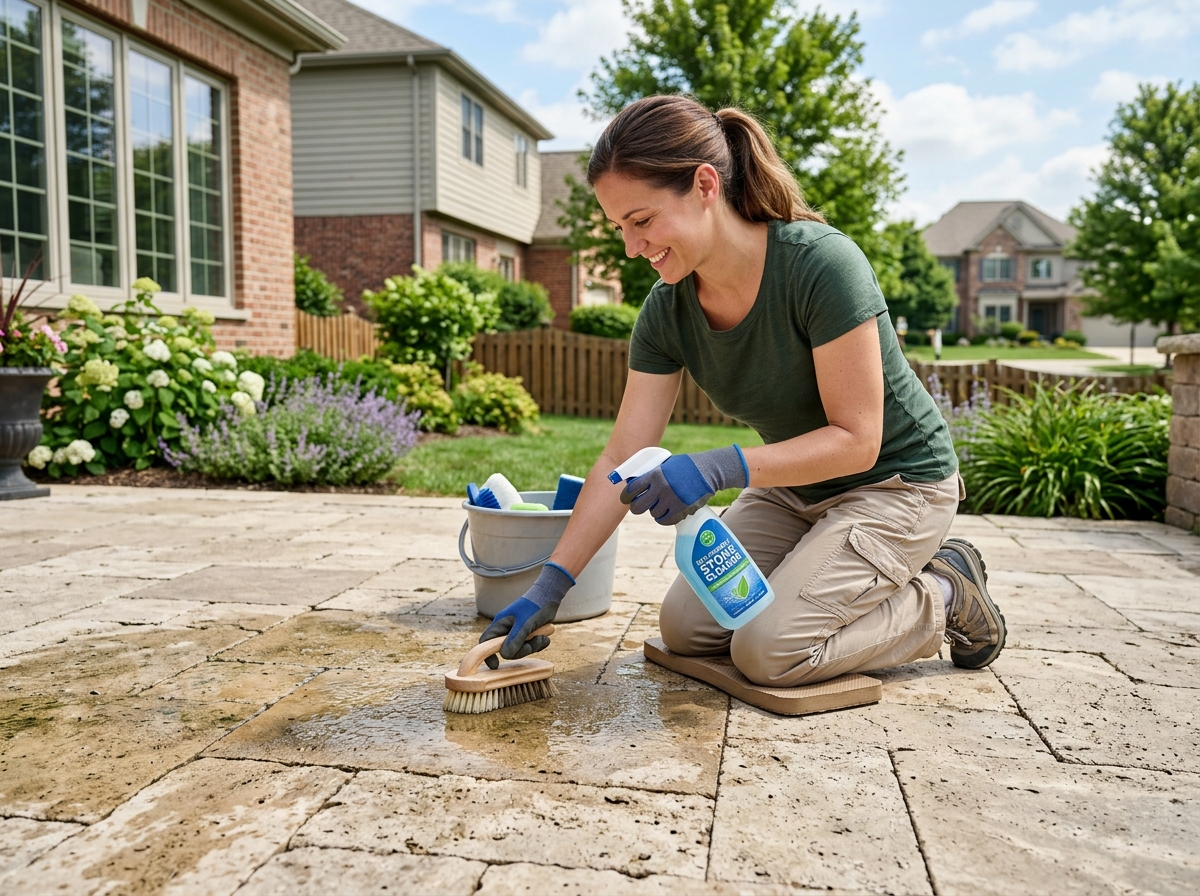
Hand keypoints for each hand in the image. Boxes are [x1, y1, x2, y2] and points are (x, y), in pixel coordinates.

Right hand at [479, 563, 573, 668]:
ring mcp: (517, 631)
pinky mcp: (528, 633)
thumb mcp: (525, 624)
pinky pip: (530, 646)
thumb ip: (515, 640)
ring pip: (520, 649)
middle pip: (506, 650)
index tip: (495, 665)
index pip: (486, 641)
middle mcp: (507, 628)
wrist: (550, 595)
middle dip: (521, 650)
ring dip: (532, 646)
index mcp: (500, 623)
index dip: (487, 654)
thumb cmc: (535, 606)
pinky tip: (545, 637)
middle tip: (532, 643)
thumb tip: (505, 655)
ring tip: (542, 637)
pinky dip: (538, 644)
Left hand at [621, 445, 747, 525]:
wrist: (708, 471)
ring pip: (653, 513)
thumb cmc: (685, 466)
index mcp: (655, 474)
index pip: (632, 489)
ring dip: (654, 510)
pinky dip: (664, 518)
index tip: (626, 498)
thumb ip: (651, 474)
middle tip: (638, 506)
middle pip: (638, 507)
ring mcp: (671, 501)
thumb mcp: (665, 464)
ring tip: (660, 504)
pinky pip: (665, 520)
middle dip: (636, 507)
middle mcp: (661, 488)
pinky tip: (666, 512)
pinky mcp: (681, 510)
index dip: (626, 496)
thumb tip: (633, 483)